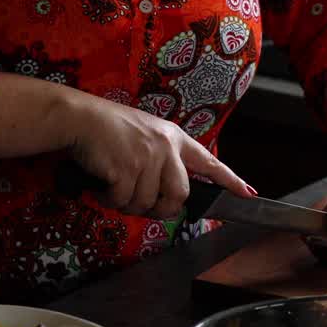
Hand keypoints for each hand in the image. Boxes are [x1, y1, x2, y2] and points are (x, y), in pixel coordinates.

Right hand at [63, 91, 253, 217]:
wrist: (78, 117)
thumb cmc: (107, 129)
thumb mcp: (145, 135)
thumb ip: (162, 159)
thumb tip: (168, 195)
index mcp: (173, 138)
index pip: (208, 162)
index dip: (229, 180)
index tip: (248, 193)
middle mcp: (165, 147)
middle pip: (179, 196)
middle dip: (161, 209)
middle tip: (142, 205)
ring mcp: (147, 157)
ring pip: (146, 203)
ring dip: (127, 204)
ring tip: (113, 186)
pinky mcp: (127, 168)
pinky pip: (123, 202)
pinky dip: (110, 200)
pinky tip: (102, 184)